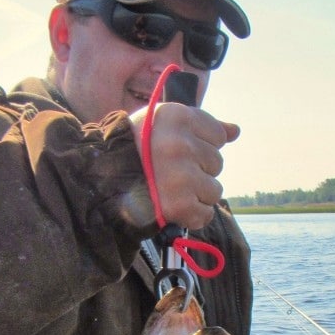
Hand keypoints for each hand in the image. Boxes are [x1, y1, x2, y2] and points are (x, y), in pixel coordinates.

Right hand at [129, 103, 239, 229]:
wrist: (100, 181)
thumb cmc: (135, 149)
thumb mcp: (163, 123)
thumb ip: (202, 125)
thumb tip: (235, 131)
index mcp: (177, 118)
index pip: (218, 135)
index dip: (200, 145)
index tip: (178, 150)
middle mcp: (179, 146)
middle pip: (217, 163)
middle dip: (198, 169)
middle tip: (169, 171)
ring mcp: (180, 177)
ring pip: (214, 190)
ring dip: (196, 194)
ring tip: (169, 189)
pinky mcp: (178, 206)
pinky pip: (205, 214)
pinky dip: (192, 216)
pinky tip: (173, 206)